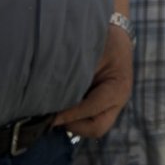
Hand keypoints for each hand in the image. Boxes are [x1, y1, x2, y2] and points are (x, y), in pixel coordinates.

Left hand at [55, 23, 132, 137]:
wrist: (116, 36)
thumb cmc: (102, 41)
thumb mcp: (88, 54)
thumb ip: (72, 77)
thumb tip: (48, 99)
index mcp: (117, 88)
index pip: (90, 109)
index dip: (67, 114)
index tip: (46, 113)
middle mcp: (119, 101)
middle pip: (97, 129)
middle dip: (73, 125)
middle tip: (54, 116)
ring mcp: (114, 106)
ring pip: (93, 128)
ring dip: (74, 122)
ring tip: (58, 110)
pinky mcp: (105, 106)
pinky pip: (90, 120)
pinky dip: (75, 118)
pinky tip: (64, 106)